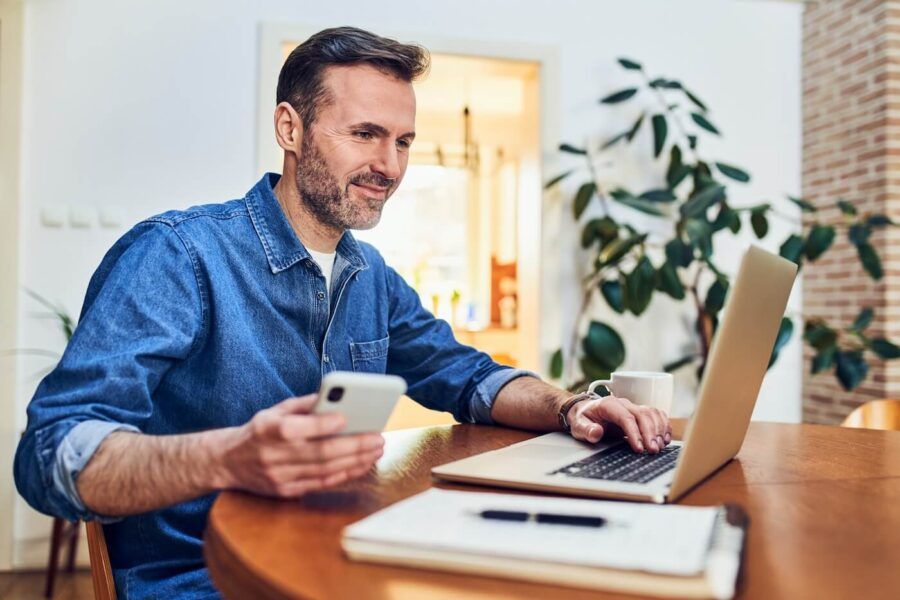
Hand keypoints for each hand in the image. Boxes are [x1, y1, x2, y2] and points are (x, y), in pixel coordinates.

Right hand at [218, 394, 383, 497]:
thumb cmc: (259, 430)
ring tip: (376, 450)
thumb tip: (336, 398)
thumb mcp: (275, 410)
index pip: (302, 429)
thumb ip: (304, 405)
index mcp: (270, 430)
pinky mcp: (285, 492)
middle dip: (354, 446)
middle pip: (321, 453)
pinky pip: (321, 484)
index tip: (349, 418)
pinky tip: (361, 464)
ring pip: (325, 471)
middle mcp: (274, 456)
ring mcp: (280, 477)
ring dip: (356, 461)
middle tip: (378, 438)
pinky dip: (344, 474)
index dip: (326, 425)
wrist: (228, 462)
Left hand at [567, 395, 671, 452]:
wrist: (585, 411)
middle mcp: (623, 403)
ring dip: (659, 430)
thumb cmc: (583, 419)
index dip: (634, 433)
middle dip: (650, 433)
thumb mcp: (578, 426)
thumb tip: (596, 432)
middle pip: (642, 414)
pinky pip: (656, 414)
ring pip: (652, 413)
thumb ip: (585, 430)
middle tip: (652, 451)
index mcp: (608, 405)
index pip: (625, 417)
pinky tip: (665, 439)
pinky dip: (663, 425)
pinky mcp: (639, 412)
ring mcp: (633, 406)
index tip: (639, 449)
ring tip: (659, 447)